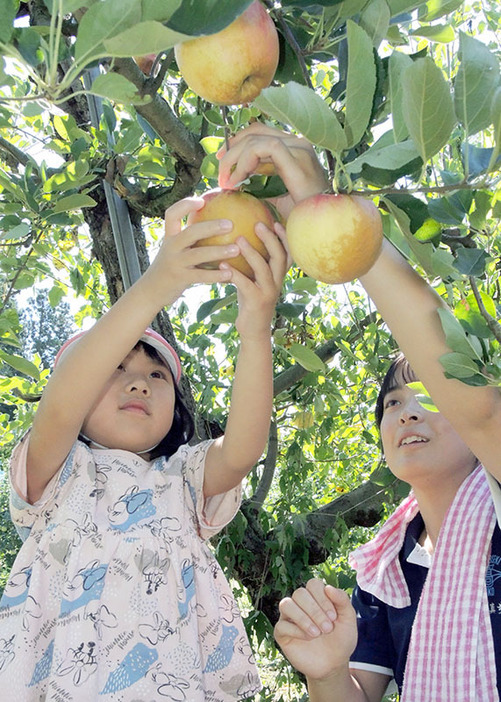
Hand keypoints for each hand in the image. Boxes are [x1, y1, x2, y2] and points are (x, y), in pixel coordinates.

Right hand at [147, 197, 241, 302]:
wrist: (151, 291)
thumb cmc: (170, 267)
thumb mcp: (174, 249)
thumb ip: (189, 238)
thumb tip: (213, 223)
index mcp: (169, 237)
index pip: (172, 214)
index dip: (185, 205)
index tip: (201, 200)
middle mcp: (171, 247)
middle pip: (190, 232)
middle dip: (211, 226)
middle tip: (230, 224)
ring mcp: (175, 263)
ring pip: (198, 254)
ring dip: (218, 251)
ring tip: (236, 249)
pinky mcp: (180, 278)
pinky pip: (200, 275)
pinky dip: (216, 275)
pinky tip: (230, 273)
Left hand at [217, 123, 328, 218]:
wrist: (320, 227)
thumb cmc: (302, 217)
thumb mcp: (278, 198)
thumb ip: (263, 184)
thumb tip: (239, 181)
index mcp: (295, 150)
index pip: (261, 133)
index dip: (237, 143)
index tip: (221, 159)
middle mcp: (299, 144)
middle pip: (256, 132)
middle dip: (231, 149)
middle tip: (220, 173)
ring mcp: (300, 149)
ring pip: (257, 138)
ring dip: (235, 158)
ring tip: (227, 180)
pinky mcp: (298, 158)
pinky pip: (265, 147)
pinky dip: (246, 161)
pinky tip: (239, 180)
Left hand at [222, 220, 288, 339]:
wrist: (253, 330)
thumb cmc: (250, 301)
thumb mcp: (253, 280)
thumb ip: (252, 264)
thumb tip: (238, 240)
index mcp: (278, 275)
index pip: (288, 253)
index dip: (285, 238)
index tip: (276, 221)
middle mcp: (277, 282)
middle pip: (280, 257)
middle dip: (270, 239)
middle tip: (257, 225)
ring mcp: (268, 292)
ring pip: (264, 269)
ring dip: (251, 252)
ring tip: (238, 239)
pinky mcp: (257, 302)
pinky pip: (246, 285)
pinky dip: (235, 274)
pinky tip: (222, 265)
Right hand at [274, 579, 357, 680]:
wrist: (334, 664)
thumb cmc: (341, 638)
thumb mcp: (348, 619)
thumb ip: (342, 600)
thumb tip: (329, 587)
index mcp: (316, 596)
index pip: (313, 584)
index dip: (322, 598)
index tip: (333, 617)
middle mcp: (300, 603)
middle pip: (299, 593)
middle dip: (315, 610)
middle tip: (327, 628)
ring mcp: (290, 617)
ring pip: (286, 604)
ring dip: (302, 618)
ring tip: (316, 633)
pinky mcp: (282, 633)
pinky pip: (281, 625)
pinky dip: (296, 631)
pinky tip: (309, 638)